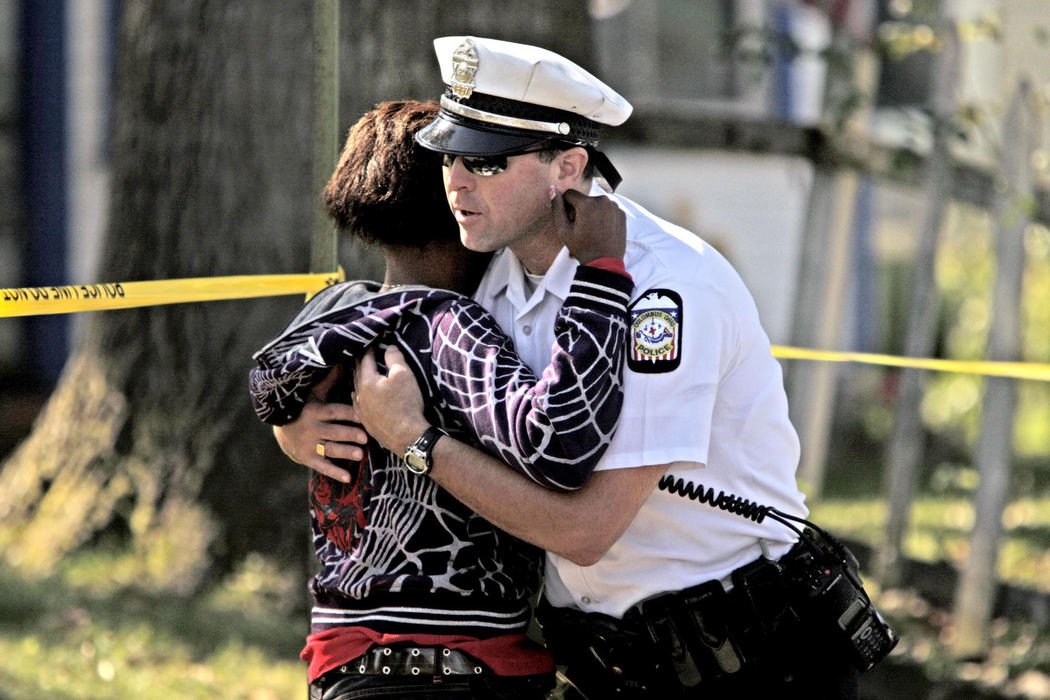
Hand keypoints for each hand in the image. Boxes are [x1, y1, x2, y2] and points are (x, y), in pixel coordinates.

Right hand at [272, 366, 366, 482]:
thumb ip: (328, 381)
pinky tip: (348, 478)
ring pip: (330, 448)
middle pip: (334, 431)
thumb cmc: (303, 408)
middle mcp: (312, 428)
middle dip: (350, 434)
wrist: (280, 429)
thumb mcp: (313, 394)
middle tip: (366, 437)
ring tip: (360, 454)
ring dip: (345, 452)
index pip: (335, 411)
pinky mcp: (307, 457)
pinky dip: (334, 472)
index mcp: (315, 410)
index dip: (350, 413)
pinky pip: (322, 466)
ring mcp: (309, 444)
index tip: (365, 414)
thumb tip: (342, 362)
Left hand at [353, 346, 429, 455]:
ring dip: (358, 377)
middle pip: (357, 372)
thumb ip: (394, 358)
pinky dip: (358, 394)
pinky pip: (357, 403)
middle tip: (363, 352)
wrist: (406, 436)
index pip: (365, 358)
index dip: (369, 348)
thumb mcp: (404, 375)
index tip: (372, 341)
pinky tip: (358, 395)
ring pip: (355, 388)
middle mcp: (359, 394)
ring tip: (361, 371)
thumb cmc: (406, 404)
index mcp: (367, 380)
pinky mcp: (366, 421)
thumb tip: (389, 347)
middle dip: (361, 361)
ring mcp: (361, 409)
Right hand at [551, 189, 626, 262]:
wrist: (604, 262)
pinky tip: (602, 230)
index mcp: (587, 203)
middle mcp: (603, 200)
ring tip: (592, 230)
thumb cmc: (582, 248)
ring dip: (591, 212)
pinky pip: (608, 209)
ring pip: (596, 203)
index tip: (570, 220)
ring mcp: (614, 206)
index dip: (566, 206)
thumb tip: (552, 189)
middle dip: (579, 210)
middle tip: (580, 227)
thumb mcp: (563, 230)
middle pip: (584, 199)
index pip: (570, 194)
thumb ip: (556, 208)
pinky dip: (603, 216)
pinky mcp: (621, 213)